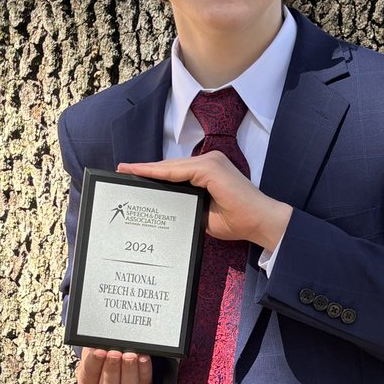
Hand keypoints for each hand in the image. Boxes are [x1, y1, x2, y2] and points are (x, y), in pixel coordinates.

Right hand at [76, 347, 151, 383]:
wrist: (113, 352)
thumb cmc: (101, 350)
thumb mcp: (93, 346)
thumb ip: (94, 345)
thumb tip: (99, 340)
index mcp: (88, 382)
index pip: (89, 375)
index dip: (94, 362)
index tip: (99, 351)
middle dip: (112, 367)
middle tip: (115, 353)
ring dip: (129, 369)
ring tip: (130, 355)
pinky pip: (144, 380)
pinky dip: (144, 368)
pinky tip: (143, 357)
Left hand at [119, 152, 291, 250]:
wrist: (261, 222)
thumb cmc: (239, 221)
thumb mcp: (204, 214)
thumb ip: (188, 205)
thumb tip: (167, 208)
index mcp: (210, 172)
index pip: (176, 172)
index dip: (154, 174)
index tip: (133, 176)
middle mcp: (210, 162)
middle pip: (171, 167)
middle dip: (146, 170)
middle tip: (123, 171)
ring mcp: (211, 162)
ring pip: (172, 166)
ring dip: (148, 170)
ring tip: (126, 171)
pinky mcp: (211, 167)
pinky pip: (179, 170)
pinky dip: (160, 172)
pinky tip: (142, 173)